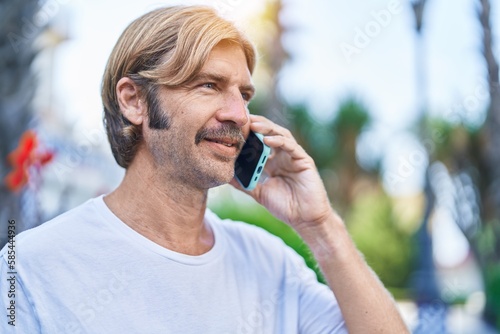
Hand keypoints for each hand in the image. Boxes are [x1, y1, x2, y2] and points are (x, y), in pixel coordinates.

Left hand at [231, 115, 333, 231]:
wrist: (304, 220)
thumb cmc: (285, 206)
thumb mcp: (258, 192)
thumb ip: (243, 183)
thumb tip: (224, 175)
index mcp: (272, 162)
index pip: (258, 142)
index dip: (248, 134)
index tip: (232, 128)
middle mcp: (283, 156)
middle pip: (269, 133)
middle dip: (256, 125)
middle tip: (242, 120)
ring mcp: (294, 157)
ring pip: (281, 135)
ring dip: (267, 128)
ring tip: (254, 125)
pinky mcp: (304, 160)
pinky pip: (291, 147)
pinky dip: (279, 141)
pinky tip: (267, 139)